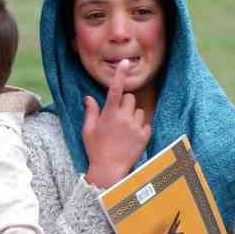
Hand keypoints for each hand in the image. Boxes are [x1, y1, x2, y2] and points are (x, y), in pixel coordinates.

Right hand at [81, 60, 151, 188]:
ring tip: (124, 129)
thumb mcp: (87, 130)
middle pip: (130, 98)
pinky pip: (146, 123)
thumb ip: (90, 111)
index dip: (119, 74)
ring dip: (133, 115)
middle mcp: (123, 118)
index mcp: (108, 114)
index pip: (115, 89)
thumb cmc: (95, 149)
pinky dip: (140, 126)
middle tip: (117, 115)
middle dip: (124, 103)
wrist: (109, 170)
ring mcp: (135, 127)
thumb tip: (89, 97)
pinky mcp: (145, 136)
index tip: (125, 62)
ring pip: (139, 110)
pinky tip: (131, 136)